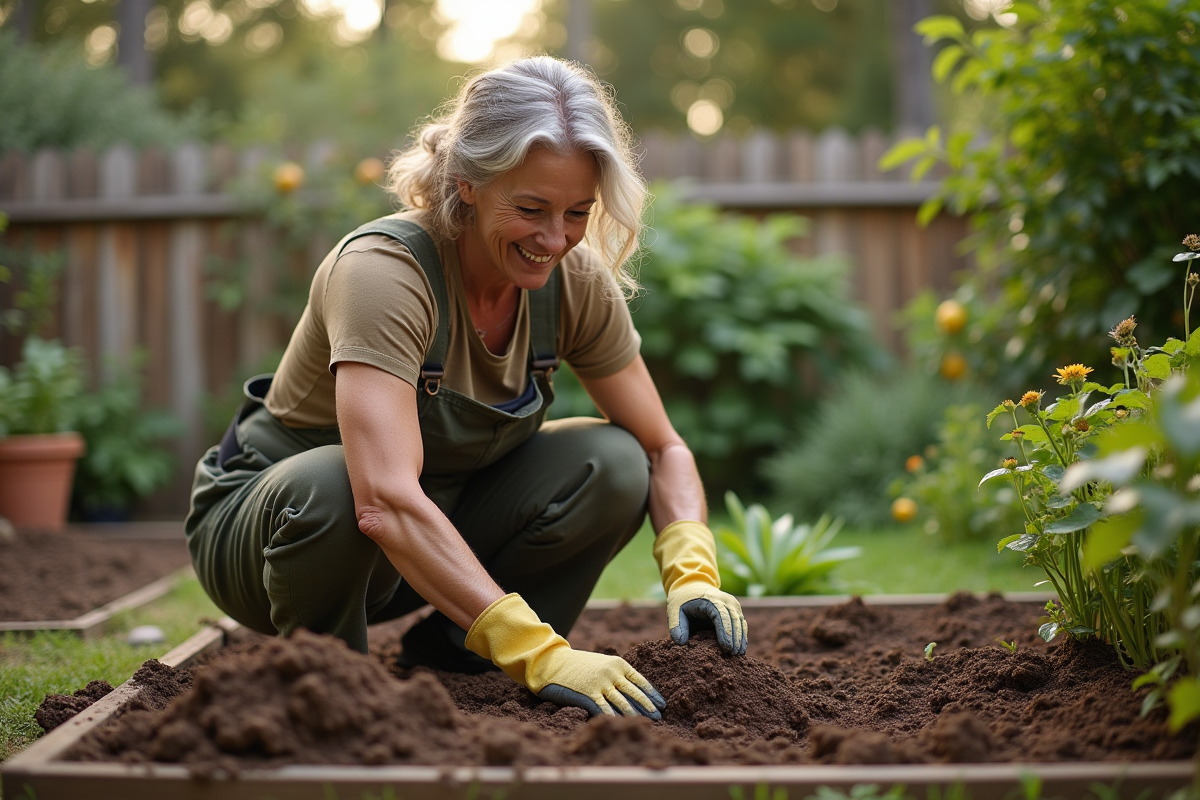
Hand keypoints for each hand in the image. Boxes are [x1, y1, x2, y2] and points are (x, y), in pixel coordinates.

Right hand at [533, 647, 665, 717]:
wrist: (551, 662)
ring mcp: (600, 683)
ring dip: (635, 714)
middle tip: (659, 717)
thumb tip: (631, 690)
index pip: (640, 680)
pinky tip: (622, 725)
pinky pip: (604, 708)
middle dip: (648, 706)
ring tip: (645, 723)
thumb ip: (615, 674)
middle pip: (634, 692)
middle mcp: (611, 672)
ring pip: (622, 701)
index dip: (652, 693)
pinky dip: (614, 717)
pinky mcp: (587, 694)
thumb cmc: (576, 665)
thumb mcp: (600, 663)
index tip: (662, 704)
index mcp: (617, 663)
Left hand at [654, 519, 748, 654]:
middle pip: (734, 619)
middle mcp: (725, 600)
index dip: (725, 631)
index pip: (721, 615)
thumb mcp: (674, 610)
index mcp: (711, 599)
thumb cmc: (682, 600)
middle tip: (733, 655)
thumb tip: (680, 642)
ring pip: (740, 622)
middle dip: (735, 638)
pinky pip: (741, 623)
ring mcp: (732, 604)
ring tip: (738, 655)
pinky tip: (740, 649)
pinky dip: (742, 635)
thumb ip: (676, 625)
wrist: (691, 586)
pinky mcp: (735, 610)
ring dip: (741, 638)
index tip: (726, 647)